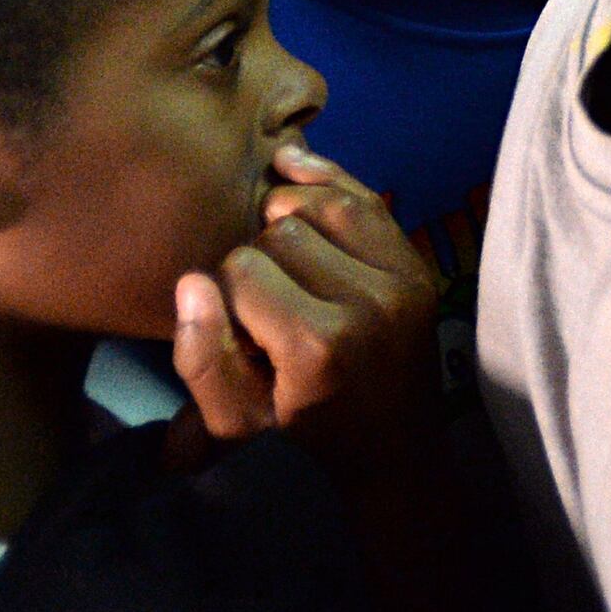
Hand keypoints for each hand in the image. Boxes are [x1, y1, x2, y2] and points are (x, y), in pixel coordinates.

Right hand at [169, 138, 441, 472]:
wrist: (393, 443)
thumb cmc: (305, 430)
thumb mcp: (236, 418)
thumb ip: (201, 357)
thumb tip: (191, 283)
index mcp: (317, 344)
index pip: (243, 269)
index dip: (227, 288)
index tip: (237, 319)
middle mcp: (368, 302)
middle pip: (282, 231)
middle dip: (258, 254)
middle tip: (262, 293)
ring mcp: (403, 278)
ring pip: (323, 205)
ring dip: (289, 215)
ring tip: (277, 246)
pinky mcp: (419, 264)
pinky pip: (367, 200)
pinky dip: (327, 180)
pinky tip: (291, 168)